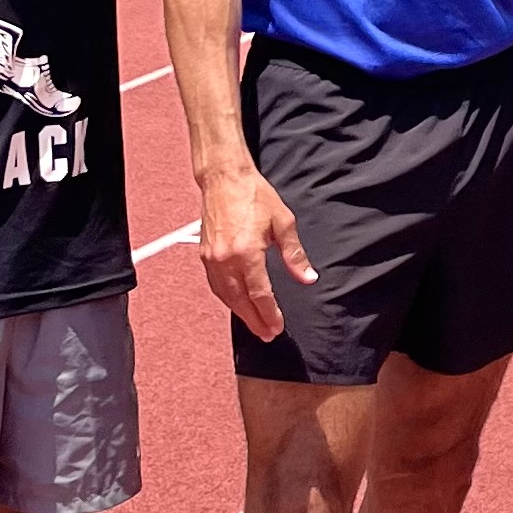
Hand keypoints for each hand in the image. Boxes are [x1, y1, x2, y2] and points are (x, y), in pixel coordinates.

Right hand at [199, 160, 315, 340]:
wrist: (224, 178)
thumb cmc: (254, 195)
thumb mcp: (283, 223)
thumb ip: (295, 254)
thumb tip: (307, 277)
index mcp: (246, 252)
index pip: (260, 294)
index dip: (269, 313)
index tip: (277, 326)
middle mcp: (225, 259)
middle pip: (240, 301)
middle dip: (255, 320)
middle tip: (267, 334)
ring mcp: (212, 259)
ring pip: (226, 296)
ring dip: (240, 313)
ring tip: (255, 324)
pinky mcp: (205, 255)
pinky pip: (216, 286)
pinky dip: (227, 299)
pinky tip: (237, 303)